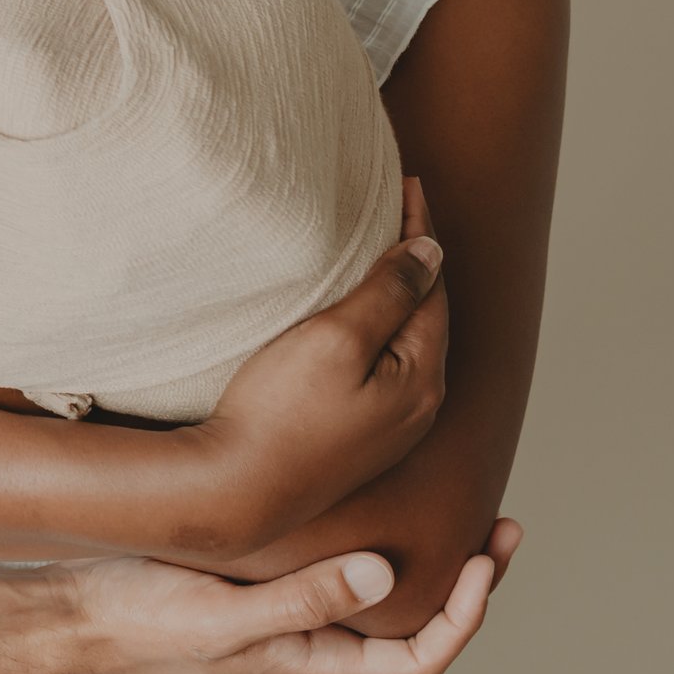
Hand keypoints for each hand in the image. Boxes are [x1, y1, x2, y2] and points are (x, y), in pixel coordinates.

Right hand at [67, 521, 514, 673]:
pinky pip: (344, 571)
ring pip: (385, 599)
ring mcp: (295, 617)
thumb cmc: (147, 620)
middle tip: (502, 527)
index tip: (484, 558)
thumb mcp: (227, 610)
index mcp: (317, 665)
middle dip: (470, 583)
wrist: (83, 612)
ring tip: (462, 510)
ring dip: (432, 560)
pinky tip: (377, 498)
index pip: (421, 660)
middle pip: (418, 628)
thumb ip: (303, 598)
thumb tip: (382, 572)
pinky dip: (378, 539)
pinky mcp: (271, 585)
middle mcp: (316, 645)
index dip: (467, 614)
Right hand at [194, 177, 450, 551]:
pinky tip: (364, 317)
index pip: (434, 284)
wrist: (239, 490)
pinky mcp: (360, 437)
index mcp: (422, 376)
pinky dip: (385, 325)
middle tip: (401, 206)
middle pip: (428, 312)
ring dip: (402, 291)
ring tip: (384, 250)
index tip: (407, 182)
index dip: (421, 229)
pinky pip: (390, 364)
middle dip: (418, 257)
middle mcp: (419, 405)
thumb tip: (432, 252)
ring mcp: (391, 427)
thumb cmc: (281, 412)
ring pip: (410, 339)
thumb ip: (389, 292)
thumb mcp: (337, 338)